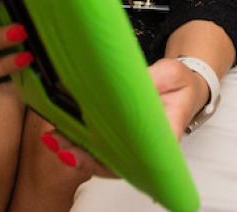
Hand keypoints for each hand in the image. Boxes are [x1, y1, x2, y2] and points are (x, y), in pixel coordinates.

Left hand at [42, 57, 210, 177]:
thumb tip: (127, 81)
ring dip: (75, 149)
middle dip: (84, 156)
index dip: (110, 160)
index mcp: (162, 137)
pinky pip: (98, 143)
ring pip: (101, 155)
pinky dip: (77, 139)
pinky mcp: (119, 134)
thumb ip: (153, 78)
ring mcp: (130, 143)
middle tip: (60, 145)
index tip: (90, 153)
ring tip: (53, 138)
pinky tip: (58, 132)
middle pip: (112, 162)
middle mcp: (143, 146)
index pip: (135, 158)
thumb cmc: (180, 84)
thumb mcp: (172, 74)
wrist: (183, 86)